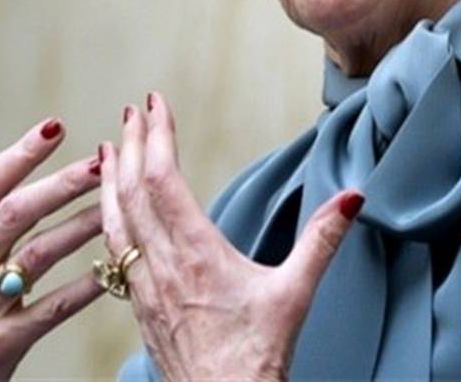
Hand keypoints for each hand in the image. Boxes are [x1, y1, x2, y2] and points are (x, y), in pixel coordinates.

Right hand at [0, 118, 104, 380]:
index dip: (20, 153)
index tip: (55, 126)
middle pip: (14, 214)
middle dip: (59, 184)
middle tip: (100, 162)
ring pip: (37, 257)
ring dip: (78, 228)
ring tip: (114, 205)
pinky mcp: (2, 343)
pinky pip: (50, 311)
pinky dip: (82, 289)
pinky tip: (111, 269)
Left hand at [99, 93, 363, 381]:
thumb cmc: (256, 360)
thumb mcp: (296, 294)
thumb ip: (322, 240)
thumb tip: (352, 198)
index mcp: (196, 254)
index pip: (164, 179)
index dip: (156, 135)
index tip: (156, 103)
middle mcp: (161, 266)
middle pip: (132, 190)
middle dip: (130, 144)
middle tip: (134, 111)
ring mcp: (144, 287)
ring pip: (115, 219)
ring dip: (111, 178)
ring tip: (109, 148)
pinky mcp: (139, 307)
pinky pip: (114, 249)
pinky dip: (109, 215)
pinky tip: (112, 210)